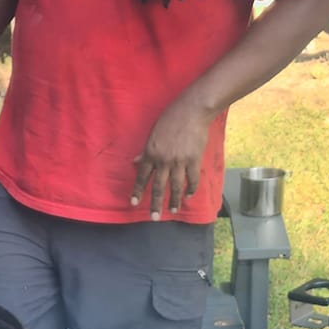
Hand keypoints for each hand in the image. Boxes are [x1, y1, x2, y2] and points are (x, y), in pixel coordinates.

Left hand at [130, 94, 211, 217]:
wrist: (192, 111)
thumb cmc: (170, 119)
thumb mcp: (153, 134)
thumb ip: (146, 151)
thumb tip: (135, 162)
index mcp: (151, 153)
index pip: (142, 176)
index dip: (138, 190)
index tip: (134, 203)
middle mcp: (163, 160)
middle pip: (158, 186)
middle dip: (156, 203)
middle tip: (154, 218)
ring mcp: (179, 161)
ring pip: (175, 186)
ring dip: (174, 200)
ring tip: (174, 211)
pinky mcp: (193, 160)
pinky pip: (192, 179)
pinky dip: (190, 188)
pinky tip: (188, 195)